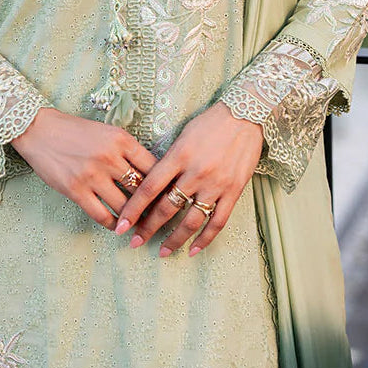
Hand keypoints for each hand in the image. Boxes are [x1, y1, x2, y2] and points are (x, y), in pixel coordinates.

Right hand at [11, 107, 158, 231]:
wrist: (40, 130)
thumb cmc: (75, 131)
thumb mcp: (106, 131)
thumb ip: (126, 150)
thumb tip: (148, 173)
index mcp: (121, 139)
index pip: (153, 166)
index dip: (164, 184)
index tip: (169, 196)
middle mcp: (110, 157)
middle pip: (142, 189)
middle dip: (153, 206)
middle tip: (160, 217)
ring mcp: (92, 175)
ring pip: (124, 206)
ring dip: (134, 219)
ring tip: (141, 226)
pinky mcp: (76, 190)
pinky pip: (102, 215)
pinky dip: (113, 224)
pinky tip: (117, 226)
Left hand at [113, 100, 263, 256]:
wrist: (245, 115)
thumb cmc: (210, 122)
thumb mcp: (183, 135)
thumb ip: (170, 159)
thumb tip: (152, 183)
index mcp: (179, 155)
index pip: (149, 188)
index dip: (133, 210)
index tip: (121, 226)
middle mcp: (195, 172)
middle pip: (167, 208)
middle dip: (148, 228)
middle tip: (135, 242)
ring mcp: (215, 184)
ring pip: (191, 221)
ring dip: (175, 239)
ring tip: (163, 252)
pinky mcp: (234, 191)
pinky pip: (217, 221)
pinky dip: (205, 239)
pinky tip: (194, 250)